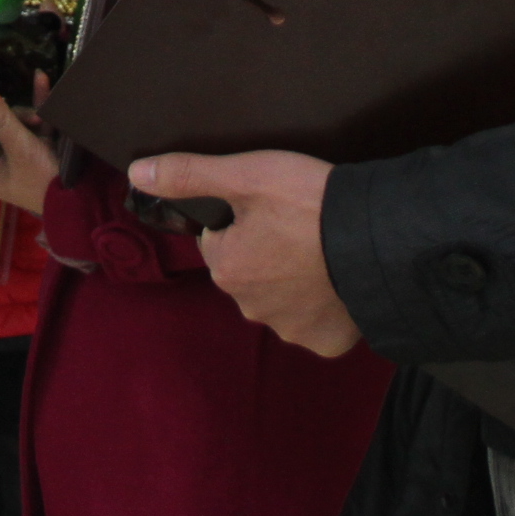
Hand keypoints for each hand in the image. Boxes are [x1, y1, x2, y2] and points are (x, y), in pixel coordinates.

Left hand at [0, 79, 58, 215]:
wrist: (81, 196)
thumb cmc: (41, 178)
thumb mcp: (20, 147)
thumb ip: (1, 120)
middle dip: (14, 116)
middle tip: (30, 118)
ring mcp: (20, 155)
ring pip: (18, 123)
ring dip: (31, 113)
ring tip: (41, 117)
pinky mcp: (40, 148)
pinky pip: (36, 123)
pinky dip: (40, 105)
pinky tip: (41, 79)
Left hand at [130, 150, 360, 355]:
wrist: (377, 240)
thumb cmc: (309, 202)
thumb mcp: (246, 174)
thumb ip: (189, 174)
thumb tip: (137, 174)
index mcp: (227, 268)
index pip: (221, 243)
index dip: (244, 221)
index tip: (273, 209)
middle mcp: (251, 307)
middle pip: (251, 274)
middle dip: (268, 253)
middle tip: (300, 227)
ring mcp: (290, 328)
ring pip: (283, 299)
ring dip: (295, 281)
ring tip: (323, 251)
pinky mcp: (326, 341)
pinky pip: (317, 323)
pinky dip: (325, 307)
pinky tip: (338, 282)